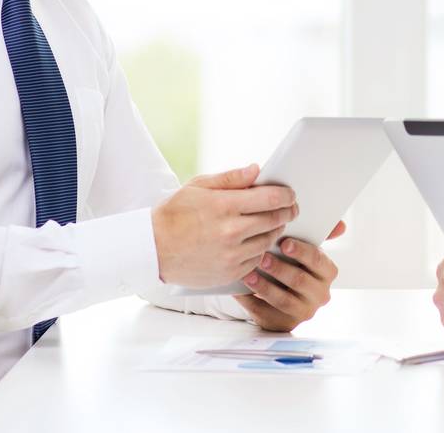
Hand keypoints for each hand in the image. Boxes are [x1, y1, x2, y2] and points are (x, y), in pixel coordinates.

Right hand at [151, 164, 297, 288]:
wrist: (152, 248)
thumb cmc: (174, 213)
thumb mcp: (198, 186)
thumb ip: (231, 178)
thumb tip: (257, 169)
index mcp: (224, 205)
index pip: (270, 198)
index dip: (286, 195)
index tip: (291, 194)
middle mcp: (230, 231)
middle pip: (274, 220)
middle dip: (287, 212)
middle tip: (291, 208)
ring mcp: (231, 255)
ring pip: (268, 241)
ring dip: (275, 231)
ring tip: (274, 223)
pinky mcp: (229, 273)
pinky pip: (256, 261)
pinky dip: (260, 250)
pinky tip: (257, 242)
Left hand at [234, 221, 347, 331]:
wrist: (282, 293)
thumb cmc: (294, 264)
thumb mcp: (306, 250)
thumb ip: (321, 234)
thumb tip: (341, 226)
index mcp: (328, 273)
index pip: (318, 260)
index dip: (301, 251)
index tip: (284, 243)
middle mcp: (320, 295)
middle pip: (300, 281)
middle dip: (280, 268)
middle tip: (263, 257)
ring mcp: (303, 311)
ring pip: (284, 300)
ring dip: (265, 286)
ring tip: (248, 274)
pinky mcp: (284, 323)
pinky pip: (266, 314)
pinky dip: (251, 301)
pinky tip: (239, 290)